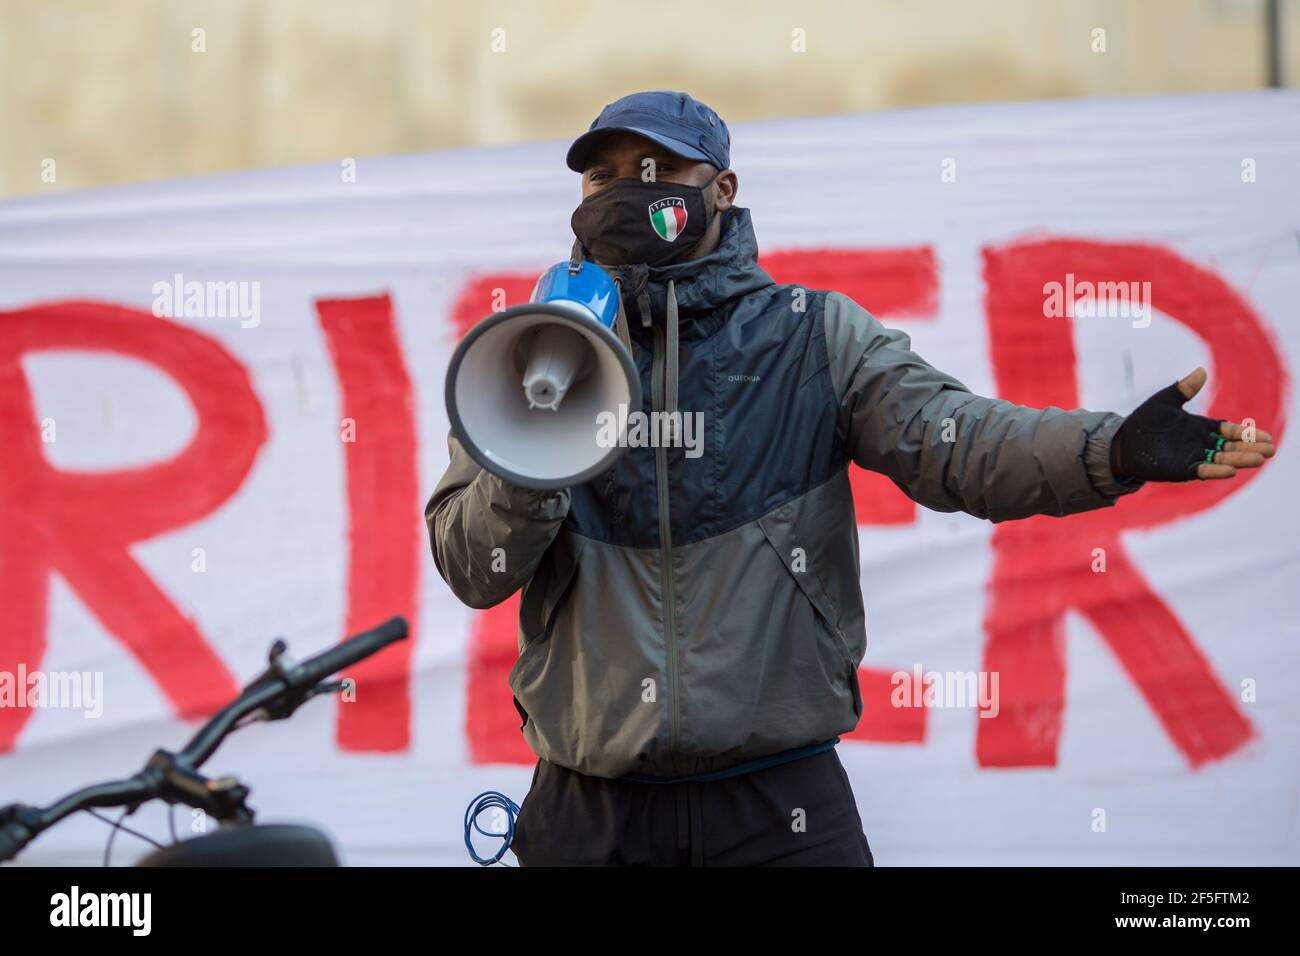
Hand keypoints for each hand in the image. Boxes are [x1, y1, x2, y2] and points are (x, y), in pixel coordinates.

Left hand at [1111, 367, 1275, 481]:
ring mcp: (1192, 457)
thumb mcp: (1165, 401)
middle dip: (1250, 448)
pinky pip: (1202, 470)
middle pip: (1232, 446)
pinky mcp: (1181, 469)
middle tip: (1270, 449)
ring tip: (1260, 459)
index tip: (1264, 436)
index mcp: (1200, 427)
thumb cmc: (1144, 421)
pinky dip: (1216, 470)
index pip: (1229, 431)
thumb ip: (1184, 388)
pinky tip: (1231, 470)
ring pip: (1222, 459)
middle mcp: (1200, 444)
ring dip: (1240, 459)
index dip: (1246, 434)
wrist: (1122, 441)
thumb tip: (1201, 371)